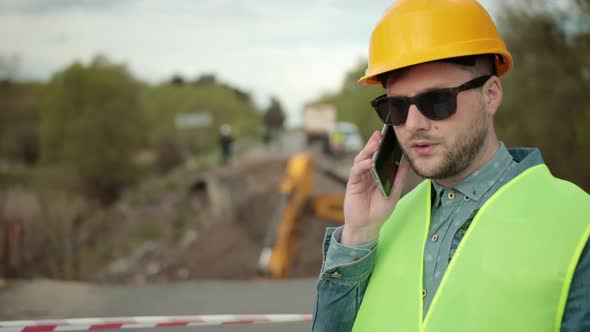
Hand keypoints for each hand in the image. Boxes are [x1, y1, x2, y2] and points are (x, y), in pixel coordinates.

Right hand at [341, 130, 410, 246]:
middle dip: (374, 144)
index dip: (383, 146)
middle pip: (369, 154)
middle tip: (380, 134)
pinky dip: (362, 165)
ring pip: (361, 159)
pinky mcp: (353, 183)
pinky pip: (356, 171)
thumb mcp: (394, 192)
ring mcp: (360, 177)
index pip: (380, 156)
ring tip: (375, 143)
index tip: (390, 136)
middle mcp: (368, 173)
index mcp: (377, 173)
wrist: (367, 226)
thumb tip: (407, 163)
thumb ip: (399, 177)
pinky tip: (369, 162)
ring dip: (367, 151)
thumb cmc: (379, 211)